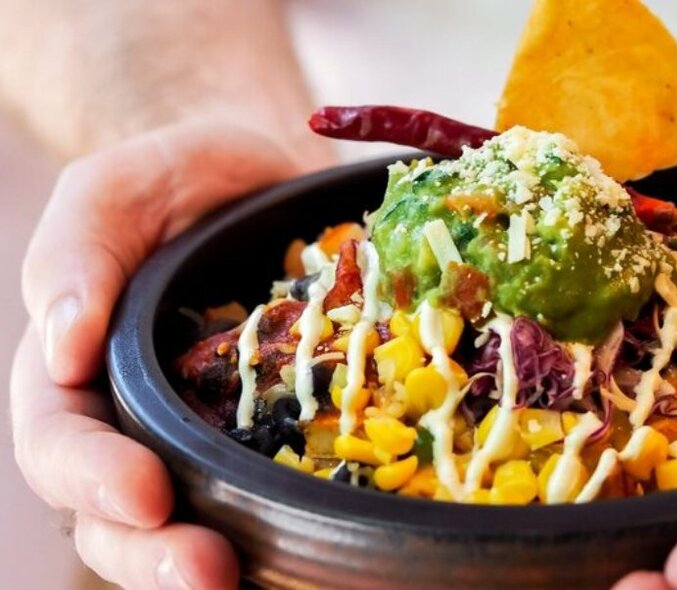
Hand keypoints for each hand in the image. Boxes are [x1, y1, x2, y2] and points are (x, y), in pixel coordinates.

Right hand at [12, 120, 332, 588]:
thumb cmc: (176, 180)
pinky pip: (277, 495)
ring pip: (195, 523)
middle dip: (154, 553)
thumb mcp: (114, 191)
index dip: (93, 478)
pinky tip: (331, 555)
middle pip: (119, 516)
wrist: (262, 181)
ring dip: (215, 565)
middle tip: (208, 573)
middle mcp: (142, 421)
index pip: (64, 444)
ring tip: (251, 581)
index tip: (145, 495)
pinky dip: (293, 537)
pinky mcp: (282, 434)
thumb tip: (60, 345)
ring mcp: (214, 436)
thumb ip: (76, 254)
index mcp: (84, 373)